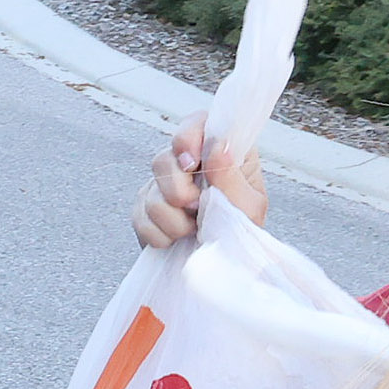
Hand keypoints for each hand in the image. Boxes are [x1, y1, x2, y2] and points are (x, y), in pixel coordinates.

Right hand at [134, 112, 265, 248]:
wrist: (223, 265)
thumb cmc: (242, 230)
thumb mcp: (248, 204)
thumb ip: (231, 175)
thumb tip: (217, 145)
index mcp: (219, 152)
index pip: (196, 124)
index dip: (186, 137)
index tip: (191, 162)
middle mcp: (189, 165)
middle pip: (163, 160)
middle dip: (178, 190)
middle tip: (197, 208)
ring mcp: (163, 187)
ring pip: (149, 193)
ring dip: (173, 220)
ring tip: (193, 229)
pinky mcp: (145, 211)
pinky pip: (139, 218)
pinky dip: (158, 234)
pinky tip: (175, 239)